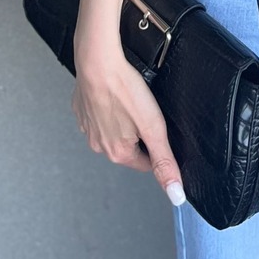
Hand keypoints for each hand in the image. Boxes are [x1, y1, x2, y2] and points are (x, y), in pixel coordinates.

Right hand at [72, 30, 186, 206]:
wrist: (98, 63)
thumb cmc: (126, 91)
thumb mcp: (154, 127)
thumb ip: (165, 161)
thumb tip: (176, 195)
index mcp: (118, 153)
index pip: (147, 163)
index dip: (158, 147)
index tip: (159, 129)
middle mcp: (99, 146)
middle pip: (130, 147)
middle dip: (140, 133)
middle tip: (145, 111)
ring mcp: (87, 128)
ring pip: (114, 131)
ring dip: (124, 121)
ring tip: (130, 102)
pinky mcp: (82, 111)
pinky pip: (100, 116)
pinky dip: (109, 108)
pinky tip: (115, 96)